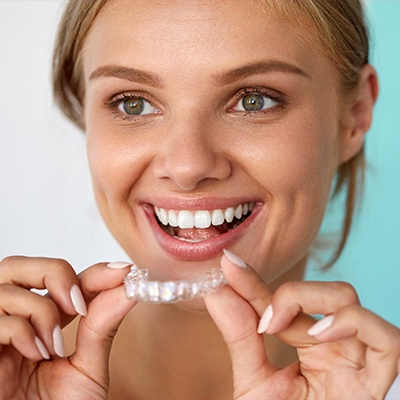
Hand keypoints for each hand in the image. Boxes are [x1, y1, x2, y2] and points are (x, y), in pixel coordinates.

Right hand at [0, 256, 134, 399]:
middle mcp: (11, 321)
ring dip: (42, 310)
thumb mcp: (86, 369)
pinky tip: (35, 355)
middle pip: (19, 266)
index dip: (92, 270)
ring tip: (54, 345)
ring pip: (8, 286)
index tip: (123, 273)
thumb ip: (102, 327)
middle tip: (79, 304)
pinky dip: (22, 331)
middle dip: (55, 274)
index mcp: (38, 323)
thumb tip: (128, 288)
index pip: (61, 278)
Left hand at [205, 251, 399, 399]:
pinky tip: (320, 336)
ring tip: (281, 326)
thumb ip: (240, 338)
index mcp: (310, 345)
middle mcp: (336, 347)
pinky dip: (355, 326)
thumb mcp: (255, 382)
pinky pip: (388, 342)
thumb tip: (215, 293)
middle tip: (263, 320)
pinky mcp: (376, 385)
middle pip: (323, 291)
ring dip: (317, 300)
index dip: (255, 282)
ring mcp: (357, 362)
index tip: (229, 264)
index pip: (285, 300)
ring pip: (351, 302)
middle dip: (291, 292)